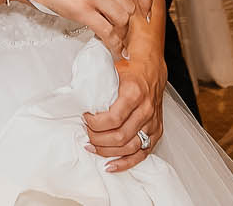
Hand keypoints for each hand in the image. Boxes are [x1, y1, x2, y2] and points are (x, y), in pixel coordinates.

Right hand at [0, 0, 151, 56]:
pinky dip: (115, 45)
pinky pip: (107, 32)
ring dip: (121, 34)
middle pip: (130, 6)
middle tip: (123, 30)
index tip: (146, 12)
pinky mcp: (81, 10)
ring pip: (121, 20)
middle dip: (129, 22)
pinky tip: (116, 51)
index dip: (146, 1)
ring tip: (117, 40)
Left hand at [86, 46, 166, 171]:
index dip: (95, 124)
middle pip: (120, 137)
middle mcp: (146, 110)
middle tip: (86, 133)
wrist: (151, 67)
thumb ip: (98, 85)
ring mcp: (152, 123)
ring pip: (129, 148)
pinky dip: (126, 163)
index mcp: (135, 94)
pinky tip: (111, 165)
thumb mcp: (112, 71)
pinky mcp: (156, 132)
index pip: (113, 119)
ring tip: (92, 147)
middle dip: (98, 139)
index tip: (85, 118)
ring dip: (107, 151)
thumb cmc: (130, 69)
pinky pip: (142, 154)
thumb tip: (76, 96)